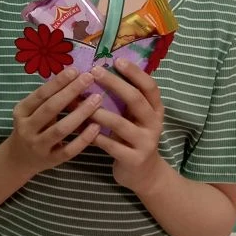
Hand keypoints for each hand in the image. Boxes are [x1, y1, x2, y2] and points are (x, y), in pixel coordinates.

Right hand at [4, 68, 102, 177]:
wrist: (18, 160)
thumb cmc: (30, 128)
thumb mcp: (30, 112)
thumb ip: (48, 99)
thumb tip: (74, 77)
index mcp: (21, 112)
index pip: (40, 94)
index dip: (58, 82)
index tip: (75, 70)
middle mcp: (27, 129)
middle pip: (50, 108)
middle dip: (70, 92)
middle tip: (88, 78)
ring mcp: (38, 146)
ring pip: (60, 129)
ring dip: (80, 113)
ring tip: (97, 99)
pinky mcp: (51, 160)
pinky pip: (69, 150)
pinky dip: (83, 138)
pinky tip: (96, 127)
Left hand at [89, 60, 166, 192]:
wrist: (145, 175)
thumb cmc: (135, 139)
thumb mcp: (137, 119)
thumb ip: (126, 101)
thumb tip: (100, 73)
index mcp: (155, 110)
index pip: (150, 87)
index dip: (135, 73)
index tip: (117, 60)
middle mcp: (153, 124)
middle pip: (135, 100)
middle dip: (115, 84)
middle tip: (95, 72)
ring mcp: (145, 142)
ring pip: (120, 124)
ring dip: (98, 112)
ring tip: (80, 102)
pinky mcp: (133, 159)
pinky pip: (111, 145)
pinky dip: (95, 136)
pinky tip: (81, 129)